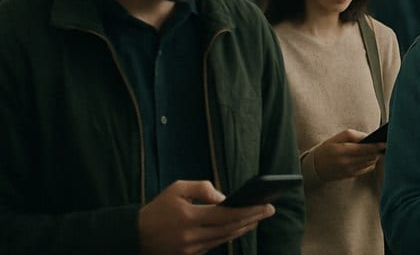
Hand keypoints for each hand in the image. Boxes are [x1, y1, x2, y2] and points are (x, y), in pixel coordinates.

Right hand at [138, 180, 274, 254]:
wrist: (134, 236)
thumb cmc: (158, 209)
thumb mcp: (177, 189)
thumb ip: (202, 188)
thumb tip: (225, 197)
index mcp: (188, 218)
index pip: (227, 215)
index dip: (249, 211)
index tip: (267, 205)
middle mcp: (191, 237)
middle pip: (230, 229)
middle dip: (253, 219)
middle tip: (269, 210)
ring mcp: (190, 250)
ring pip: (225, 239)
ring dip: (244, 228)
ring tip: (258, 217)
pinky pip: (215, 245)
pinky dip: (229, 236)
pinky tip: (240, 227)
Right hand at [312, 129, 385, 181]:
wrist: (315, 167)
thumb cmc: (327, 149)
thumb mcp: (336, 138)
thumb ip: (352, 135)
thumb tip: (368, 137)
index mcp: (341, 151)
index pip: (364, 148)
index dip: (376, 146)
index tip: (385, 142)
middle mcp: (346, 162)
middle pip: (368, 156)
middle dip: (378, 151)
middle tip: (386, 145)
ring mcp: (348, 171)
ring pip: (369, 163)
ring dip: (375, 156)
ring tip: (380, 150)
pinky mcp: (350, 176)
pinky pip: (366, 169)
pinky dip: (371, 163)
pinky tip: (372, 157)